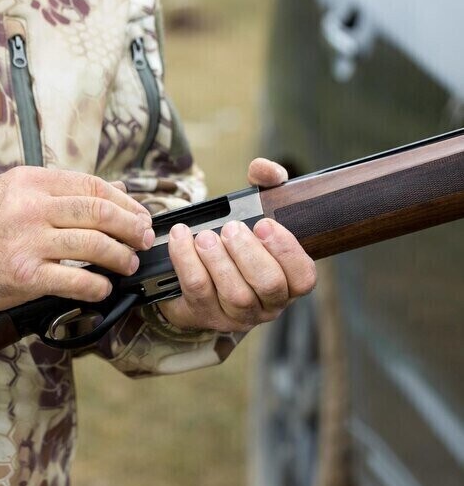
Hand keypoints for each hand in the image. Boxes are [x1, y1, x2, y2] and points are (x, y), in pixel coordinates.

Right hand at [0, 167, 152, 311]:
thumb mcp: (18, 192)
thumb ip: (64, 190)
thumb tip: (118, 192)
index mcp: (32, 182)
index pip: (92, 187)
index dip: (125, 203)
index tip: (140, 216)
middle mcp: (32, 209)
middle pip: (98, 213)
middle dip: (131, 227)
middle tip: (144, 239)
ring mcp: (28, 242)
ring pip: (92, 245)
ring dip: (119, 256)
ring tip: (127, 263)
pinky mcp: (25, 276)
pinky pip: (74, 280)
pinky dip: (97, 285)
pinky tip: (103, 287)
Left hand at [157, 159, 316, 331]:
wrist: (193, 277)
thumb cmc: (233, 245)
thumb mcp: (253, 214)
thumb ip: (265, 186)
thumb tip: (264, 169)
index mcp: (289, 282)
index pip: (303, 277)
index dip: (287, 251)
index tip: (264, 224)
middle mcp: (268, 304)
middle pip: (268, 285)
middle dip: (249, 254)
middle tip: (231, 229)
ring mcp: (238, 316)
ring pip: (235, 294)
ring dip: (219, 261)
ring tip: (206, 237)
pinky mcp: (206, 315)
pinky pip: (198, 290)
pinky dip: (187, 262)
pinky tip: (181, 239)